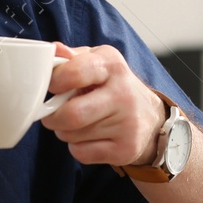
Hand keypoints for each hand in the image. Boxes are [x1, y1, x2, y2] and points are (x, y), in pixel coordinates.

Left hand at [42, 43, 167, 167]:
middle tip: (53, 115)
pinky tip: (89, 137)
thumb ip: (71, 57)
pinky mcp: (126, 149)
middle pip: (71, 114)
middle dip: (53, 117)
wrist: (149, 116)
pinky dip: (77, 148)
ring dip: (65, 132)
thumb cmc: (112, 86)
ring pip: (72, 135)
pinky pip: (82, 153)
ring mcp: (127, 123)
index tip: (52, 87)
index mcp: (112, 65)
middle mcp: (123, 93)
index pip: (74, 73)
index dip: (54, 82)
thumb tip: (53, 50)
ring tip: (78, 123)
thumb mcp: (96, 62)